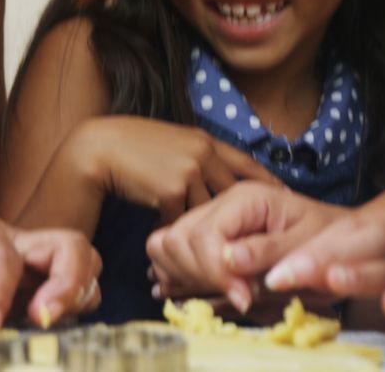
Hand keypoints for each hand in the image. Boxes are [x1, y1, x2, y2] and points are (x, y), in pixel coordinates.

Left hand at [0, 214, 100, 334]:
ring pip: (84, 263)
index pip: (4, 256)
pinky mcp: (43, 280)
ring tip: (45, 324)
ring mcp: (36, 259)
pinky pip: (79, 288)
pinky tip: (45, 326)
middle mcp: (17, 239)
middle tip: (43, 318)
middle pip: (69, 245)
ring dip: (75, 296)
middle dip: (67, 283)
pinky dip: (73, 308)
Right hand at [79, 117, 278, 222]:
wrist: (99, 148)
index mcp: (207, 141)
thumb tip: (215, 181)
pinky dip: (172, 227)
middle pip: (232, 195)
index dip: (268, 183)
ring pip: (206, 213)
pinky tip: (164, 231)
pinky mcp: (170, 191)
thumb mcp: (174, 142)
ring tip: (201, 243)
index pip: (247, 164)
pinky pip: (181, 220)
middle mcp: (203, 154)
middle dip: (239, 217)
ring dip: (199, 227)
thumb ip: (198, 158)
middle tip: (251, 237)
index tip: (285, 197)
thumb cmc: (133, 146)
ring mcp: (188, 172)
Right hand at [146, 182, 342, 312]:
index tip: (245, 298)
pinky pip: (168, 251)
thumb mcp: (309, 242)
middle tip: (240, 296)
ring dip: (183, 274)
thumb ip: (269, 251)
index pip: (204, 234)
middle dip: (200, 275)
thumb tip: (230, 262)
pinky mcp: (204, 236)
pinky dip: (176, 273)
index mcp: (244, 198)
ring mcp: (209, 218)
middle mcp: (219, 203)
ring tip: (221, 292)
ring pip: (164, 244)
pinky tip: (200, 289)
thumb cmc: (329, 238)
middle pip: (177, 239)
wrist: (339, 236)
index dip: (216, 271)